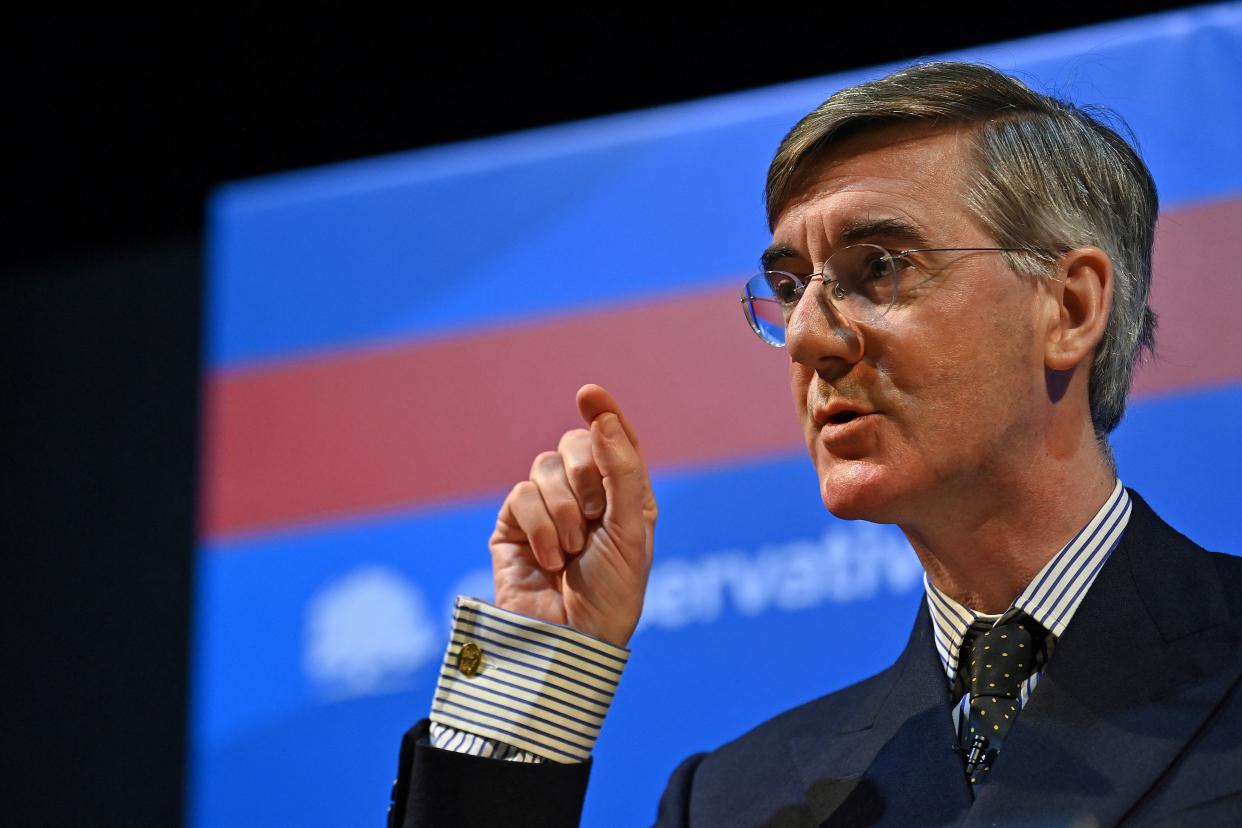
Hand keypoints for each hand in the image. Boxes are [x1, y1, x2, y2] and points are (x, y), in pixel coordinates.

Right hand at [489, 384, 656, 647]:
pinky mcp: (513, 525)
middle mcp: (586, 496)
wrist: (570, 641)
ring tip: (573, 550)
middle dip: (588, 476)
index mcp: (624, 495)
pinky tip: (550, 558)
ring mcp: (546, 509)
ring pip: (545, 466)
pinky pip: (521, 494)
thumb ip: (622, 468)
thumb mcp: (632, 529)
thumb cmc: (612, 594)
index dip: (604, 412)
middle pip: (577, 443)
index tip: (588, 393)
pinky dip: (540, 525)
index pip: (614, 439)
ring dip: (564, 509)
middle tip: (595, 517)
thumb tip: (601, 415)